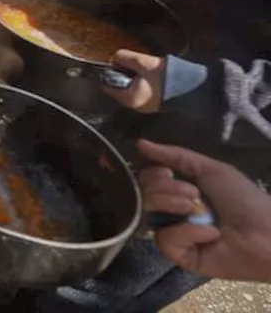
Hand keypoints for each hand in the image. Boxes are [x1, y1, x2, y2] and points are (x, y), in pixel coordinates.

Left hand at [101, 50, 164, 111]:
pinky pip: (142, 91)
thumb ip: (124, 58)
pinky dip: (143, 82)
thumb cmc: (165, 76)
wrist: (192, 87)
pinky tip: (152, 75)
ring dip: (134, 77)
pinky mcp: (155, 104)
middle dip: (124, 74)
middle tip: (133, 63)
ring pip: (131, 88)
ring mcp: (146, 106)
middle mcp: (134, 106)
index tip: (117, 62)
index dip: (109, 72)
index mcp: (128, 99)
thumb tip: (113, 58)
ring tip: (144, 68)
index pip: (107, 86)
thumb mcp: (142, 62)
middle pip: (119, 87)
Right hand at [137, 139, 270, 281]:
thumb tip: (140, 143)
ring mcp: (176, 234)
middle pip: (145, 196)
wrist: (267, 233)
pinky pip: (166, 240)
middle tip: (192, 193)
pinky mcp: (181, 256)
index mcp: (181, 191)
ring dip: (171, 206)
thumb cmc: (244, 199)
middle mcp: (174, 212)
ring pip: (150, 217)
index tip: (167, 172)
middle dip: (165, 189)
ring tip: (195, 208)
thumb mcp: (211, 169)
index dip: (152, 175)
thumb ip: (176, 156)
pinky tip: (210, 233)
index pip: (147, 180)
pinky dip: (186, 233)